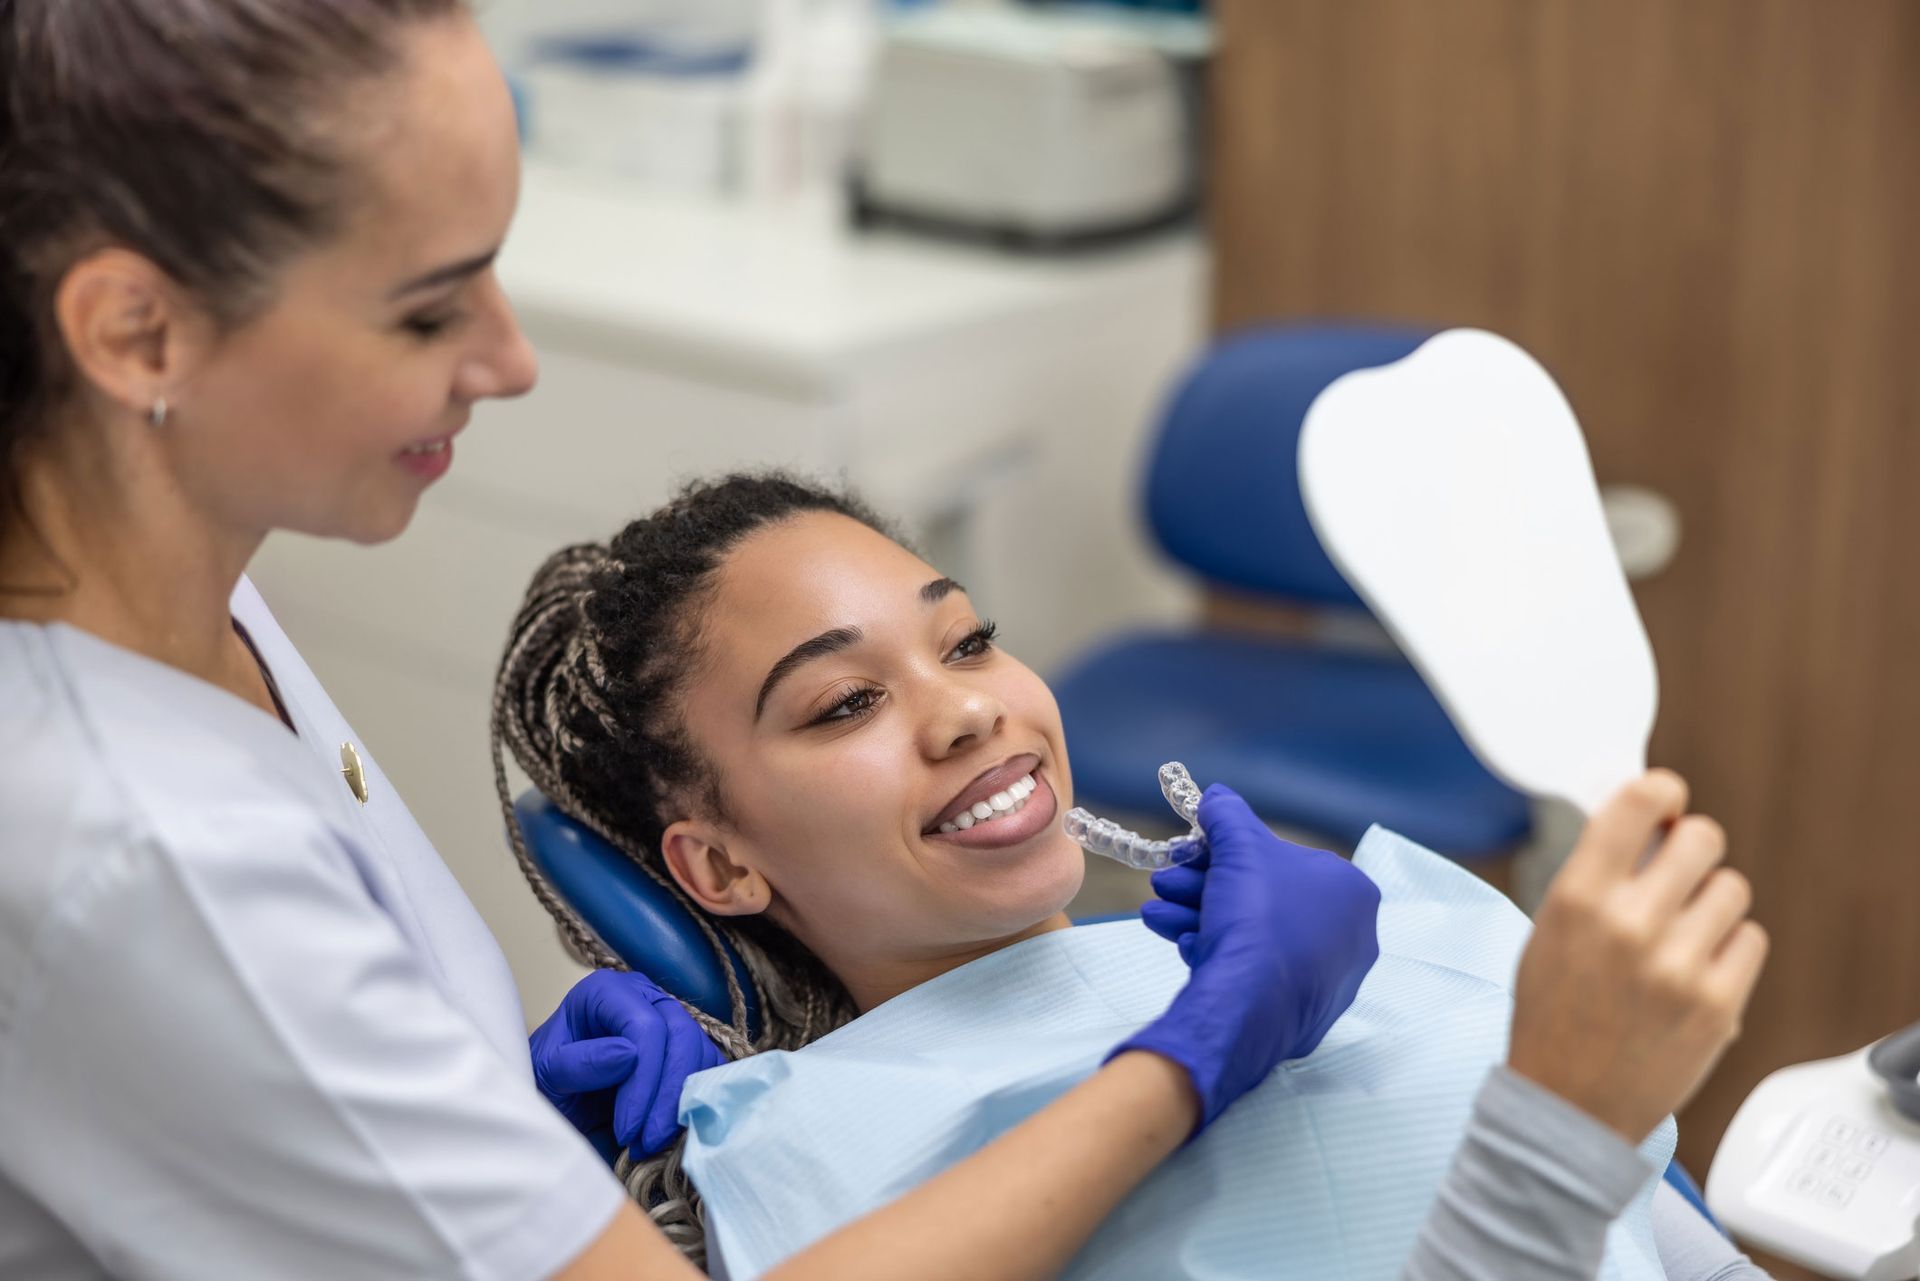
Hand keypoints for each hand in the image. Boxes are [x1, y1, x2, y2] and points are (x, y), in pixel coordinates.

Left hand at [529, 969, 726, 1158]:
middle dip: (667, 1095)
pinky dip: (697, 1101)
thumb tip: (628, 1054)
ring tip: (652, 1142)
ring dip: (684, 1103)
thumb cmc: (545, 1081)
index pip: (646, 1026)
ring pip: (701, 1052)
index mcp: (607, 992)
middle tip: (646, 1141)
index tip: (627, 1128)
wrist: (554, 1098)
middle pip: (681, 1035)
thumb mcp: (546, 1075)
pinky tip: (670, 1131)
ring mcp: (670, 1020)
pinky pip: (708, 1069)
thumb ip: (579, 1063)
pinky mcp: (685, 1049)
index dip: (644, 1079)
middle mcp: (645, 998)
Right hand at [1116, 784, 1381, 1131]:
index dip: (1227, 852)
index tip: (1189, 853)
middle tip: (1165, 884)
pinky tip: (1188, 947)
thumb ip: (1227, 815)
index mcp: (1351, 891)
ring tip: (1156, 915)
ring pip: (1253, 936)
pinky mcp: (1299, 1013)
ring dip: (1198, 918)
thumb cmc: (1258, 917)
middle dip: (1203, 888)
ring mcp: (1327, 979)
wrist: (1251, 1005)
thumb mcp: (1238, 847)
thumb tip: (1217, 796)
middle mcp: (1351, 936)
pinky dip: (1218, 954)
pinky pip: (1255, 972)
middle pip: (1262, 898)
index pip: (1282, 858)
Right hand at [1508, 769, 1768, 1142]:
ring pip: (1732, 889)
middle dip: (1692, 847)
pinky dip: (1729, 948)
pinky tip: (1697, 968)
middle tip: (1677, 871)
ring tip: (1683, 932)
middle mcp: (1630, 925)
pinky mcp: (1719, 1004)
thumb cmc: (1554, 1011)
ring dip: (1711, 902)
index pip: (1640, 802)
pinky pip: (1750, 939)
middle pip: (1702, 838)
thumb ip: (1595, 874)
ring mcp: (1679, 966)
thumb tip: (1647, 817)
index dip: (1662, 791)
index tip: (1666, 799)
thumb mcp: (1550, 929)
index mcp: (1577, 898)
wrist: (1569, 1102)